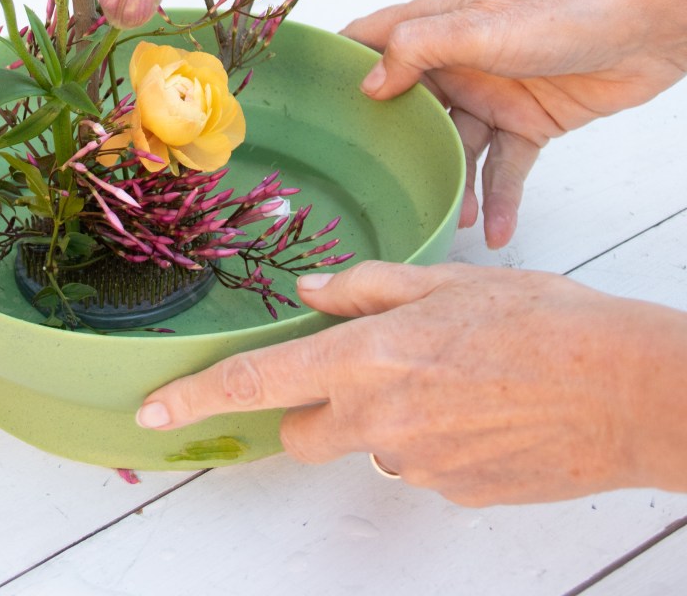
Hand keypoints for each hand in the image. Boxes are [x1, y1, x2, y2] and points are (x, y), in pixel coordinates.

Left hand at [136, 262, 686, 505]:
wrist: (624, 389)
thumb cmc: (542, 321)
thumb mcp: (448, 280)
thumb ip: (367, 288)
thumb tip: (311, 291)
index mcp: (368, 358)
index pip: (257, 383)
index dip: (195, 397)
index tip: (151, 412)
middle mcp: (380, 420)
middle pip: (304, 430)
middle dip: (316, 405)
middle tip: (374, 364)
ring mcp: (418, 467)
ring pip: (370, 445)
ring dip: (388, 416)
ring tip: (456, 378)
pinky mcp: (456, 495)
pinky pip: (422, 466)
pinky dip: (436, 439)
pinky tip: (484, 408)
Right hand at [343, 0, 686, 246]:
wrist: (646, 29)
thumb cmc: (565, 10)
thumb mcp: (481, 26)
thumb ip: (420, 49)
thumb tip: (369, 85)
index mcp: (438, 21)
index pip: (371, 38)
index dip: (338, 64)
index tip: (303, 100)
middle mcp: (458, 58)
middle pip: (408, 105)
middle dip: (388, 144)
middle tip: (362, 183)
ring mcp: (493, 92)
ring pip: (455, 146)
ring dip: (447, 182)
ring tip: (442, 218)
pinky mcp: (529, 122)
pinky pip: (503, 168)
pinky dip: (496, 200)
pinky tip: (492, 231)